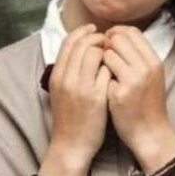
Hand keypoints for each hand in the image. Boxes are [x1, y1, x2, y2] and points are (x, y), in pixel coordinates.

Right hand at [42, 25, 111, 175]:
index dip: (83, 32)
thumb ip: (69, 71)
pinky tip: (118, 70)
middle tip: (109, 39)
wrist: (71, 145)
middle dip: (98, 37)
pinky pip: (106, 71)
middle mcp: (65, 79)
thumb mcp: (62, 91)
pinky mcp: (95, 97)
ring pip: (94, 54)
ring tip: (115, 53)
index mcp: (56, 76)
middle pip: (82, 44)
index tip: (95, 30)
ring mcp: (80, 88)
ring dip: (108, 49)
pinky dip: (113, 66)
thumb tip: (81, 49)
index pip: (68, 43)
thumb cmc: (71, 117)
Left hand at [103, 26, 174, 167]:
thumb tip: (119, 38)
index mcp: (154, 61)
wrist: (150, 132)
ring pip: (108, 54)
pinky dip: (98, 76)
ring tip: (100, 71)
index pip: (132, 32)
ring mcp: (134, 80)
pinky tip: (100, 86)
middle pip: (119, 39)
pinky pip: (102, 73)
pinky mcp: (120, 93)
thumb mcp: (151, 76)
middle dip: (105, 44)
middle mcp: (147, 67)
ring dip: (100, 60)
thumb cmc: (148, 104)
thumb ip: (139, 58)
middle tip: (100, 56)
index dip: (116, 32)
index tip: (107, 40)